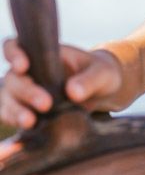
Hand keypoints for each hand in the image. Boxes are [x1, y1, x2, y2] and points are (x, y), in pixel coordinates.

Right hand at [1, 37, 123, 128]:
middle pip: (13, 78)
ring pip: (7, 98)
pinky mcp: (28, 109)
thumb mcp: (102, 73)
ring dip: (14, 110)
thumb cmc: (101, 73)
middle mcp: (29, 71)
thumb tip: (72, 92)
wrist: (104, 92)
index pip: (16, 46)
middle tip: (46, 104)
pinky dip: (14, 120)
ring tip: (30, 122)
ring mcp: (26, 91)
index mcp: (44, 54)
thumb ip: (89, 80)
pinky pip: (10, 114)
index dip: (13, 54)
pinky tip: (28, 127)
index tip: (23, 66)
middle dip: (26, 91)